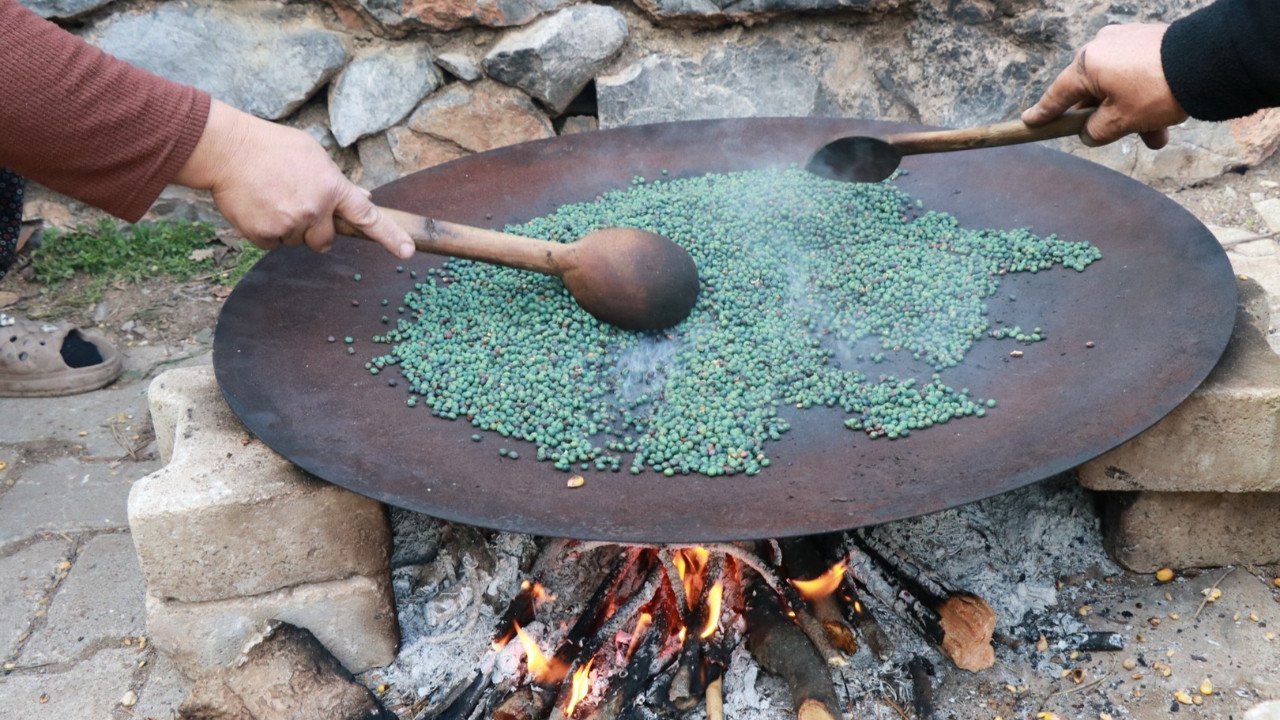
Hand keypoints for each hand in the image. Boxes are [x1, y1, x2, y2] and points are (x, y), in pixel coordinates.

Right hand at [175, 100, 413, 257]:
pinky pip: (273, 245)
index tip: (408, 252)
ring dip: (288, 228)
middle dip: (315, 232)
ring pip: (297, 242)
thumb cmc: (272, 147)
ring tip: (271, 198)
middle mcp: (315, 209)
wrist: (227, 150)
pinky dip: (265, 231)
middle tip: (296, 208)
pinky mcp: (265, 234)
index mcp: (332, 187)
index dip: (390, 236)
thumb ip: (338, 182)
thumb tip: (364, 199)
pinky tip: (257, 206)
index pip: (368, 217)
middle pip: (325, 242)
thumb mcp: (313, 155)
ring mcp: (290, 223)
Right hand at [1022, 23, 1188, 149]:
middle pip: (1093, 93)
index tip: (1029, 122)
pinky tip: (1164, 123)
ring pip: (1119, 88)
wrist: (1209, 63)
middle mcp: (1103, 47)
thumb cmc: (1157, 91)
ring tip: (1154, 138)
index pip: (1058, 95)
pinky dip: (1145, 100)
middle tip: (1114, 139)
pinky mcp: (1149, 42)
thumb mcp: (1120, 121)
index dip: (1043, 113)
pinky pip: (1137, 77)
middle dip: (1106, 120)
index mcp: (1087, 64)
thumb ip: (1095, 132)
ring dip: (1132, 116)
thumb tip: (1089, 134)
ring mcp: (1127, 41)